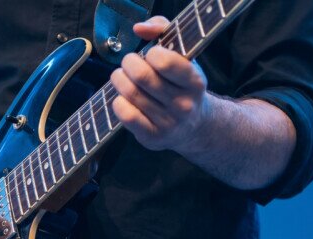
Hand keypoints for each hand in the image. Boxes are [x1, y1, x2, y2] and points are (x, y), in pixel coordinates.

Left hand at [110, 15, 209, 151]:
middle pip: (142, 77)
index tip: (150, 55)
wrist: (194, 125)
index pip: (165, 62)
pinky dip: (118, 102)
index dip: (150, 54)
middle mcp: (184, 104)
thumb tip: (138, 29)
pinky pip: (126, 115)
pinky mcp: (153, 137)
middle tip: (129, 64)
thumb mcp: (182, 54)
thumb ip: (162, 30)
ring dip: (119, 80)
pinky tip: (122, 98)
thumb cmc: (181, 83)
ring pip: (130, 94)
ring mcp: (169, 123)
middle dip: (128, 64)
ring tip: (121, 77)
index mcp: (195, 81)